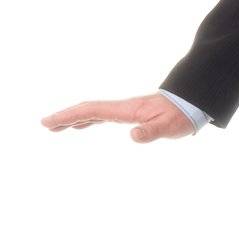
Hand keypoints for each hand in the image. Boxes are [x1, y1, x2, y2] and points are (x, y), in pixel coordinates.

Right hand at [40, 93, 195, 142]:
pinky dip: (89, 119)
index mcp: (126, 110)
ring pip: (94, 113)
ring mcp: (126, 111)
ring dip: (75, 118)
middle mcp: (123, 108)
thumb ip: (150, 131)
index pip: (92, 111)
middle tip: (45, 125)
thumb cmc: (181, 115)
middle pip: (88, 110)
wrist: (194, 103)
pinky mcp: (132, 114)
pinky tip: (84, 126)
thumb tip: (132, 135)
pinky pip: (103, 116)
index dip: (69, 115)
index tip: (49, 122)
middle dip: (65, 117)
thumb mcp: (168, 126)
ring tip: (57, 127)